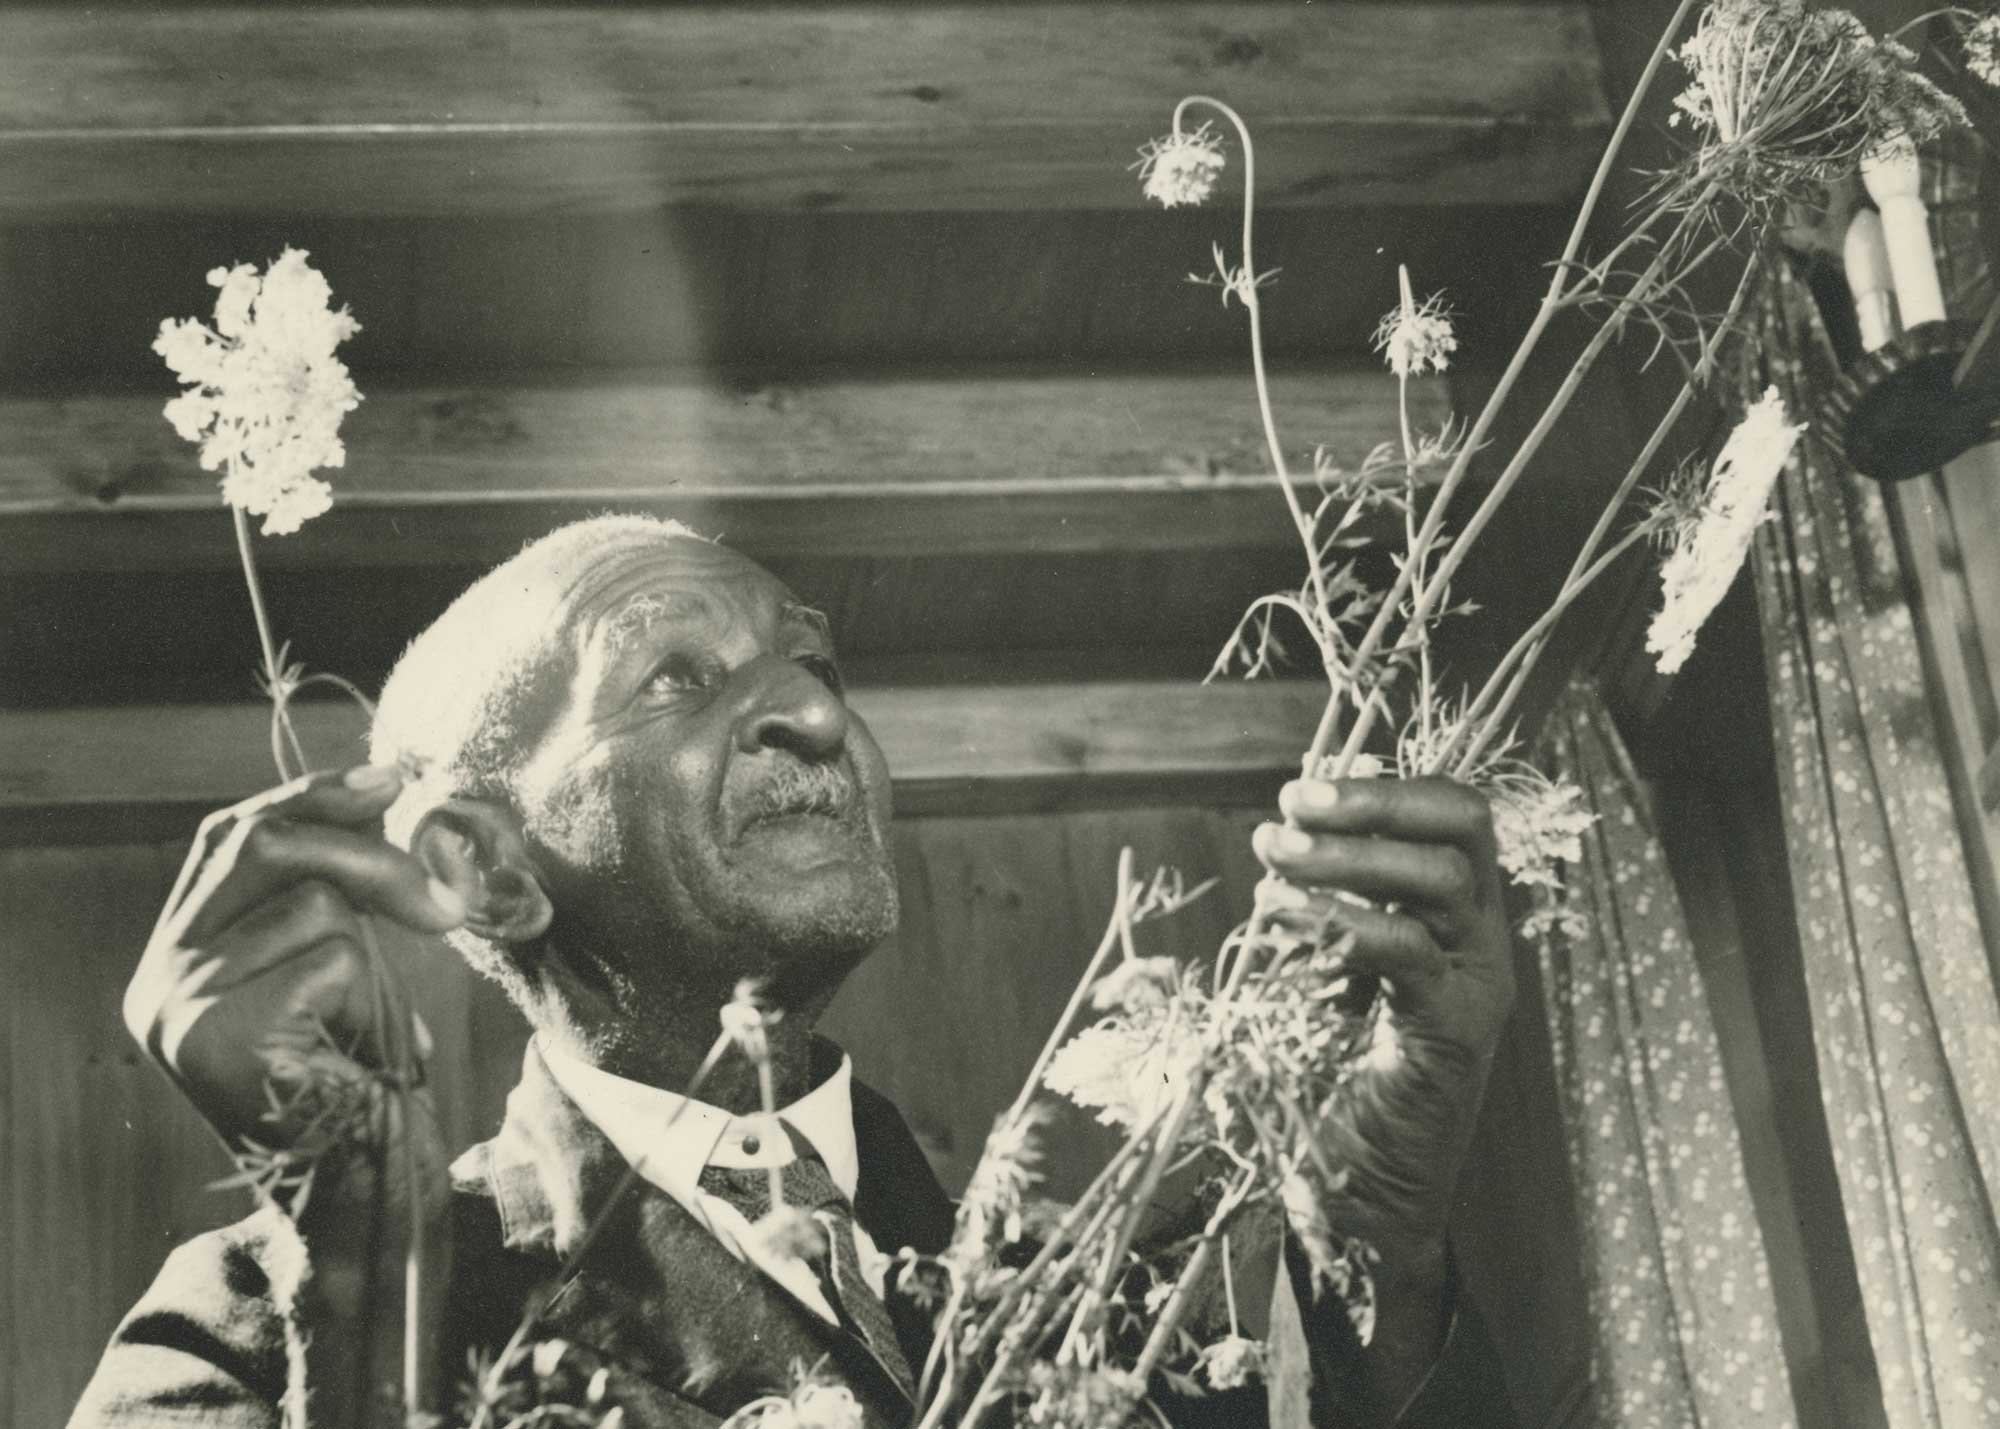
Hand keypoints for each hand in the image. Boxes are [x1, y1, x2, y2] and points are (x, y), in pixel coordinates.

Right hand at [124, 763, 464, 1161]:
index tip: (389, 779)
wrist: (364, 1198)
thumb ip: (331, 891)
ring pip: (316, 903)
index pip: (227, 838)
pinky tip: (360, 1060)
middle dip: (368, 853)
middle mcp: (156, 982)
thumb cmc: (361, 1083)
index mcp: (174, 959)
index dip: (309, 796)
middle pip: (263, 845)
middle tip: (443, 901)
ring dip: (375, 963)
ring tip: (367, 1033)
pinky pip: (333, 960)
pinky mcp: (217, 1036)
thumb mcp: (339, 967)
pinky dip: (373, 1002)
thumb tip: (380, 785)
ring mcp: (177, 1008)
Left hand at [1252, 775, 1513, 1270]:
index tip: (1300, 790)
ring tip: (1272, 858)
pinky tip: (1283, 916)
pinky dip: (1343, 921)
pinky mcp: (1457, 1034)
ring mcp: (1478, 984)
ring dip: (1349, 856)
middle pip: (1459, 831)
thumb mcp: (1318, 973)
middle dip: (1371, 803)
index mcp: (1452, 916)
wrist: (1361, 1199)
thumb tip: (1278, 832)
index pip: (1454, 816)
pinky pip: (1407, 953)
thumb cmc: (1334, 1082)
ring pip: (1440, 880)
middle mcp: (1479, 940)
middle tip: (1289, 807)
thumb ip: (1317, 907)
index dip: (1384, 789)